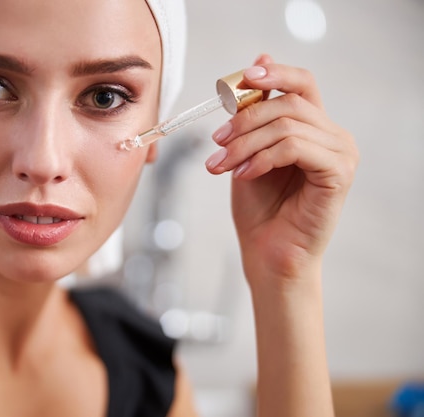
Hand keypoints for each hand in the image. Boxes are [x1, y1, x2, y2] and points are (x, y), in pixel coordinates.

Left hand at [205, 55, 357, 285]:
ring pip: (287, 125)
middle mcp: (333, 136)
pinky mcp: (338, 174)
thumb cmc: (259, 207)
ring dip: (245, 144)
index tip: (241, 78)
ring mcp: (341, 154)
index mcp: (314, 127)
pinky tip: (243, 176)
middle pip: (288, 103)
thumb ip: (253, 112)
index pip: (301, 83)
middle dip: (244, 120)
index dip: (273, 74)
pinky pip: (295, 148)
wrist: (267, 253)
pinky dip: (262, 158)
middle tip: (216, 142)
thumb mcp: (247, 151)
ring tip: (221, 165)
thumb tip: (260, 59)